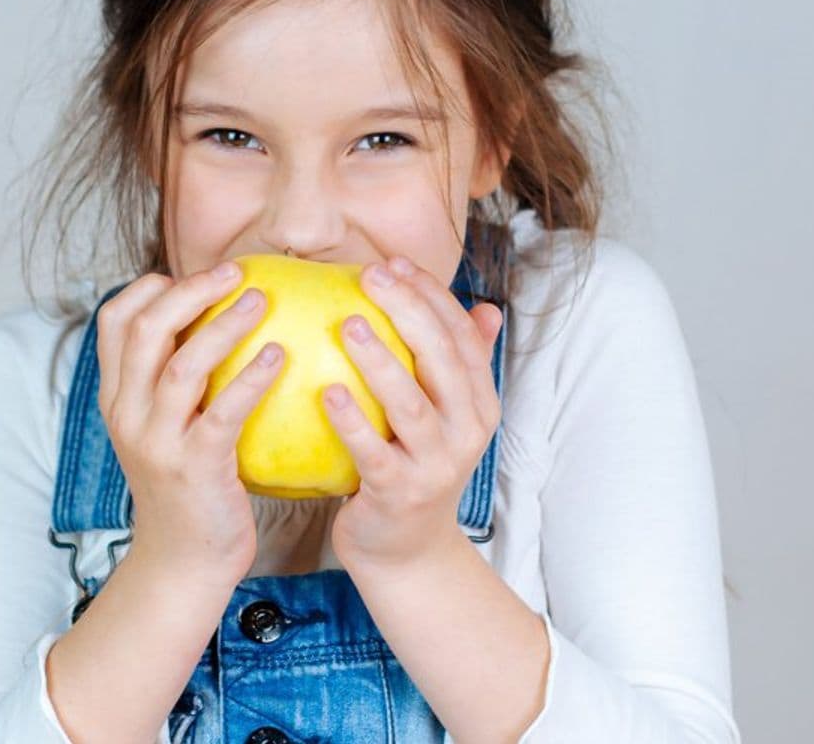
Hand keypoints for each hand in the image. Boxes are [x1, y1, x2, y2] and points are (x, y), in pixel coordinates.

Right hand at [95, 265, 283, 585]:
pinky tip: (279, 356)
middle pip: (145, 330)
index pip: (113, 321)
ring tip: (261, 300)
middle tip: (236, 271)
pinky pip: (222, 412)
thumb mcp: (165, 426)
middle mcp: (127, 413)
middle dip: (191, 291)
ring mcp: (157, 441)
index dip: (148, 287)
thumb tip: (222, 317)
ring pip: (182, 366)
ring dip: (224, 325)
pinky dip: (250, 378)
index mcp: (118, 397)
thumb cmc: (189, 482)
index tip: (190, 273)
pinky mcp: (194, 467)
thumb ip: (177, 379)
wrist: (182, 562)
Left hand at [322, 254, 503, 569]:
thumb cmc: (416, 467)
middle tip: (371, 275)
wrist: (407, 552)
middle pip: (443, 358)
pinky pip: (374, 451)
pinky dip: (352, 420)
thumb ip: (461, 365)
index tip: (395, 262)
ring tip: (349, 324)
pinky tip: (327, 391)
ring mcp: (437, 464)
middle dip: (409, 310)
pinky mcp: (401, 493)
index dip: (432, 294)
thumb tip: (486, 306)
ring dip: (380, 360)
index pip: (463, 336)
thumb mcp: (447, 418)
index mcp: (479, 404)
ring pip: (411, 402)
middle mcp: (467, 430)